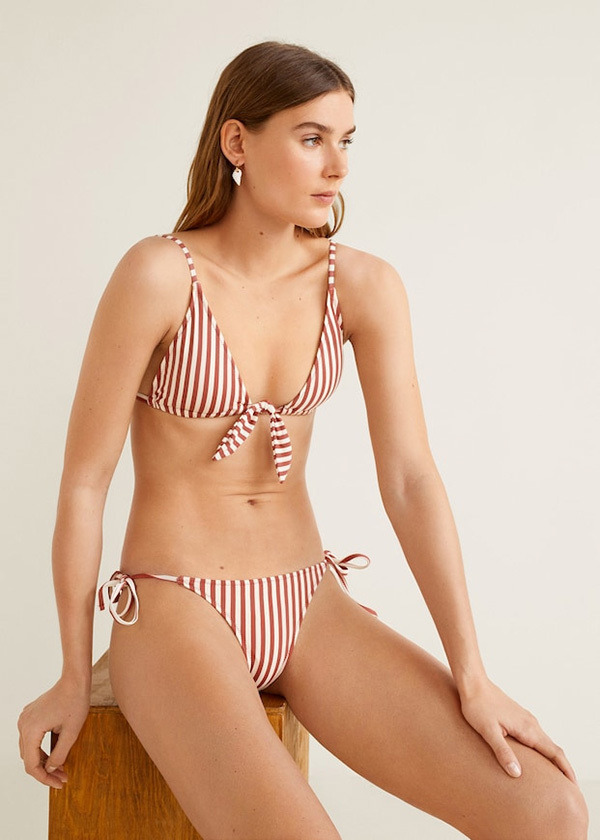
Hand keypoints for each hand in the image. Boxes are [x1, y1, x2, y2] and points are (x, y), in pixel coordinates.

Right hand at [18, 676, 89, 788]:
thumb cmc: (75, 702)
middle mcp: (23, 725)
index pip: (32, 765)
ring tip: (61, 769)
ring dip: (43, 761)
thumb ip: (59, 755)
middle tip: (62, 778)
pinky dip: (41, 749)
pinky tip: (54, 755)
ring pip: (29, 749)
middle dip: (45, 771)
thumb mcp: (71, 733)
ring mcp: (25, 719)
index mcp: (31, 730)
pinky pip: (31, 739)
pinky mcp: (30, 716)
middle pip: (28, 758)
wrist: (74, 680)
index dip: (44, 778)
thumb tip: (50, 770)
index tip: (59, 784)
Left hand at [458, 676, 577, 783]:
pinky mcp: (518, 717)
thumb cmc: (478, 706)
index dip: (565, 769)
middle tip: (567, 787)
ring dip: (552, 758)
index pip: (554, 752)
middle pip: (553, 748)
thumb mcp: (488, 731)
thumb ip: (502, 752)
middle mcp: (531, 723)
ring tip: (554, 777)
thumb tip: (517, 773)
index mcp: (527, 728)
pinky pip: (535, 736)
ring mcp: (525, 719)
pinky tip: (534, 757)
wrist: (473, 683)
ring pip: (544, 741)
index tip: (573, 785)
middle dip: (562, 767)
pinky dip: (541, 749)